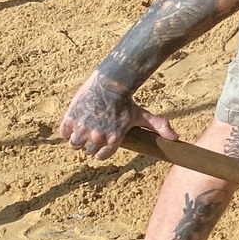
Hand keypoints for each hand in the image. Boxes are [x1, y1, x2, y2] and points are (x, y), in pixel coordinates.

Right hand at [59, 72, 174, 159]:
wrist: (110, 83)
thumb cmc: (127, 101)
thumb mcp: (143, 115)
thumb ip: (159, 127)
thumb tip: (175, 138)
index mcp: (113, 140)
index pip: (102, 156)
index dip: (102, 150)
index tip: (103, 140)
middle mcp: (97, 137)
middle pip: (88, 151)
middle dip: (91, 145)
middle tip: (94, 132)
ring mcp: (82, 128)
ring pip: (74, 144)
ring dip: (78, 139)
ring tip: (84, 128)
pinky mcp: (70, 119)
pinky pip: (63, 133)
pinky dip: (66, 130)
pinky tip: (75, 122)